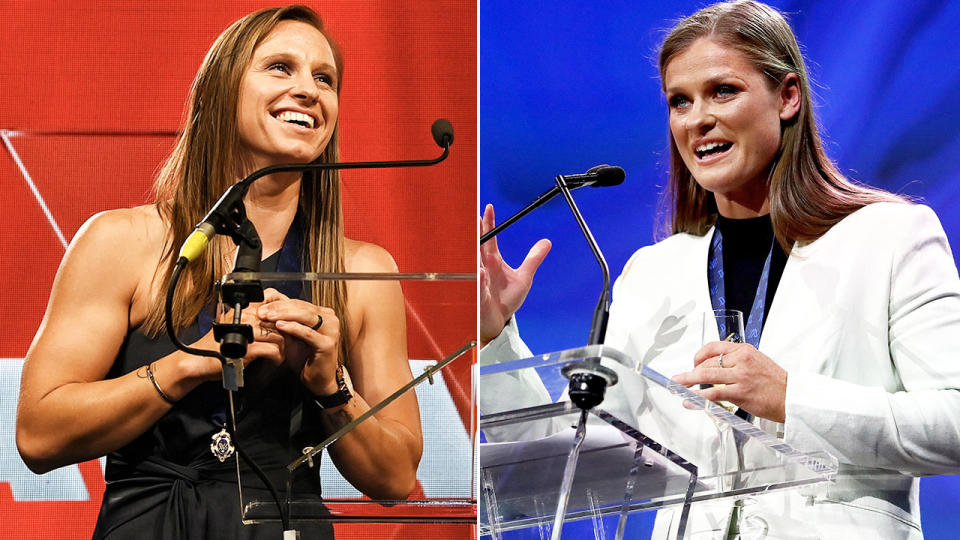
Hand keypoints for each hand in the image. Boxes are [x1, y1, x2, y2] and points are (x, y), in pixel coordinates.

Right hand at [177, 302, 284, 389]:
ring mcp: (246, 332)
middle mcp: (245, 316)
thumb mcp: (234, 327)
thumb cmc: (215, 346)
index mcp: (242, 309)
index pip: (272, 303)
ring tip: (280, 354)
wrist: (197, 361)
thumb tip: (275, 321)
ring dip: (283, 348)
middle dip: (287, 334)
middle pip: (279, 321)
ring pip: (279, 336)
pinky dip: (277, 357)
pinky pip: (273, 350)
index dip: (284, 315)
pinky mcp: (247, 348)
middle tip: (288, 344)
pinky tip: (274, 361)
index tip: (287, 326)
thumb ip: (251, 321)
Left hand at [257, 288, 341, 395]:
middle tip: (262, 311)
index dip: (279, 303)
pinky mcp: (327, 344)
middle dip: (279, 307)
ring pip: (305, 316)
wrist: (318, 380)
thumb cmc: (306, 359)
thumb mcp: (292, 337)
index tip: (261, 306)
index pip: (298, 303)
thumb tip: (265, 311)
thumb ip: (283, 323)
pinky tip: (280, 325)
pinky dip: (293, 328)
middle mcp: (329, 319)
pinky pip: (307, 333)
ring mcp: (331, 331)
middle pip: (302, 307)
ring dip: (284, 314)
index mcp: (322, 315)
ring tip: (268, 316)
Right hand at [479, 203, 550, 347]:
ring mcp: (478, 282)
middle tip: (470, 214)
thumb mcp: (524, 277)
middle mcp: (482, 268)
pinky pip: (477, 287)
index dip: (488, 222)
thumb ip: (533, 259)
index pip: (488, 237)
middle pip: (475, 245)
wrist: (499, 323)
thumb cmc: (506, 300)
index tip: (488, 207)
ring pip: (472, 264)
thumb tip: (547, 241)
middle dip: (472, 231)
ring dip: (472, 252)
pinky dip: (480, 280)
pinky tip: (482, 272)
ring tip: (474, 238)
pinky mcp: (478, 298)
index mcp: (492, 261)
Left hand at [672, 341, 786, 421]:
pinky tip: (690, 400)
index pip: (713, 347)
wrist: (791, 397)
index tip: (693, 362)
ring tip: (677, 386)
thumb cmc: (775, 383)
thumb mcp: (757, 362)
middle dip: (691, 372)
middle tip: (681, 378)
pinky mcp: (740, 392)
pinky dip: (698, 397)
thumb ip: (737, 362)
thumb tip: (716, 367)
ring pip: (706, 376)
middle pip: (707, 362)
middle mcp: (741, 360)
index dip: (698, 355)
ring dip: (688, 382)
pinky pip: (713, 393)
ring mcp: (740, 376)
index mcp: (744, 350)